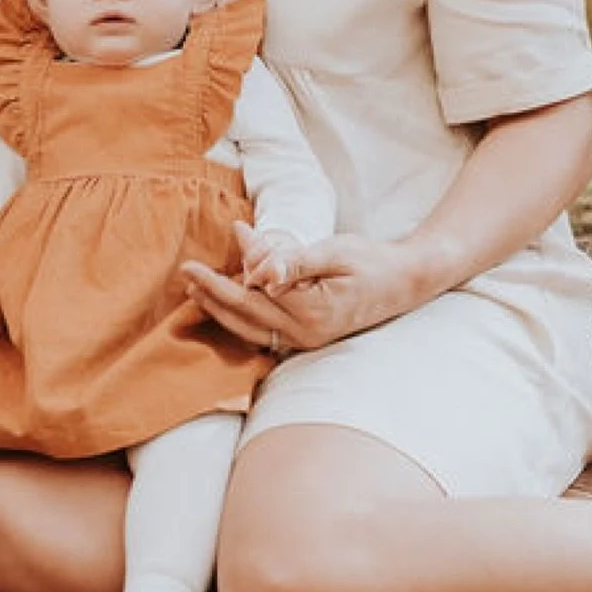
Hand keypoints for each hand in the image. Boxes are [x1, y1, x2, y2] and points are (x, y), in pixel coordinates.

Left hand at [183, 232, 434, 354]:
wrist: (405, 282)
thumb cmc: (372, 260)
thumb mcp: (334, 251)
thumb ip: (294, 261)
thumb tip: (258, 272)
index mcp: (312, 312)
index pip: (254, 294)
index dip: (223, 277)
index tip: (196, 262)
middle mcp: (306, 334)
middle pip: (245, 316)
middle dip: (212, 295)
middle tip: (186, 273)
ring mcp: (306, 340)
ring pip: (251, 329)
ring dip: (221, 310)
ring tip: (195, 291)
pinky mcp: (306, 338)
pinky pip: (264, 332)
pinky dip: (241, 317)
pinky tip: (224, 303)